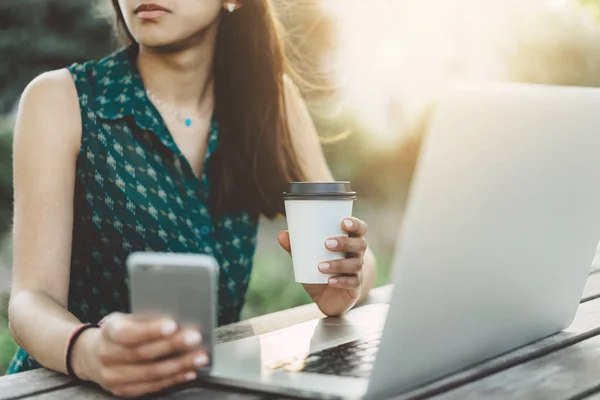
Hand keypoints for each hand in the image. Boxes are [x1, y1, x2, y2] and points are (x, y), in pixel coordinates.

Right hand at [71, 312, 208, 397]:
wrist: (92, 355)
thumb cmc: (119, 332)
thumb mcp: (127, 318)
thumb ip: (147, 319)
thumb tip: (178, 317)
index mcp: (108, 332)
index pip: (128, 333)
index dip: (150, 330)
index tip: (172, 325)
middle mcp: (107, 356)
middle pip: (143, 354)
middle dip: (173, 346)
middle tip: (195, 339)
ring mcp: (113, 377)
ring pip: (150, 373)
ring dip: (179, 365)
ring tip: (199, 357)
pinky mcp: (123, 391)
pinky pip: (152, 387)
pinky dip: (174, 379)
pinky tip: (189, 371)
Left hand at [278, 217, 368, 315]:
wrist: (328, 299)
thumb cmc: (320, 272)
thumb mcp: (307, 260)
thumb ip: (296, 248)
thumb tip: (282, 234)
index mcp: (349, 242)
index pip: (360, 229)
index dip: (355, 224)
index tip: (343, 222)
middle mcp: (357, 255)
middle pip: (360, 244)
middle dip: (345, 242)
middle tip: (327, 243)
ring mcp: (358, 272)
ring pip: (355, 264)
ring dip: (338, 264)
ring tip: (320, 266)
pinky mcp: (355, 288)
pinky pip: (352, 283)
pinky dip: (341, 281)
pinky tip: (329, 281)